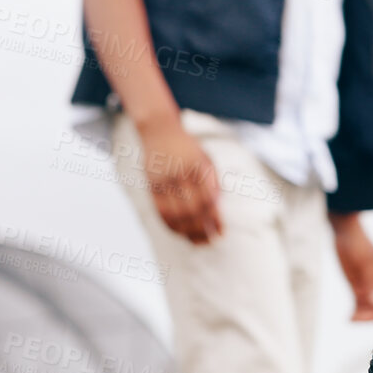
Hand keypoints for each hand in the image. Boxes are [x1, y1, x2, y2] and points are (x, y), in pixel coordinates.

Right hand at [138, 117, 222, 244]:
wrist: (159, 130)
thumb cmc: (188, 148)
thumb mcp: (206, 159)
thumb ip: (213, 183)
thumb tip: (217, 210)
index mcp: (198, 167)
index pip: (209, 200)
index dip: (215, 219)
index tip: (221, 232)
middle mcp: (180, 174)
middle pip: (193, 210)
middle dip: (203, 229)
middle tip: (211, 241)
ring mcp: (164, 180)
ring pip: (176, 214)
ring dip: (188, 232)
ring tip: (197, 241)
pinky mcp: (152, 185)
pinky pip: (161, 211)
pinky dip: (171, 225)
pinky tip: (180, 233)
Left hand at [331, 213, 372, 321]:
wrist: (346, 233)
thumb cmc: (357, 246)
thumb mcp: (363, 263)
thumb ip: (370, 282)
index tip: (367, 316)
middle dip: (370, 316)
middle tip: (355, 318)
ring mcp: (369, 286)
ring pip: (369, 308)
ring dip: (362, 316)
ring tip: (350, 318)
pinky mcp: (358, 287)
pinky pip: (359, 304)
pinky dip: (355, 312)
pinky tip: (348, 317)